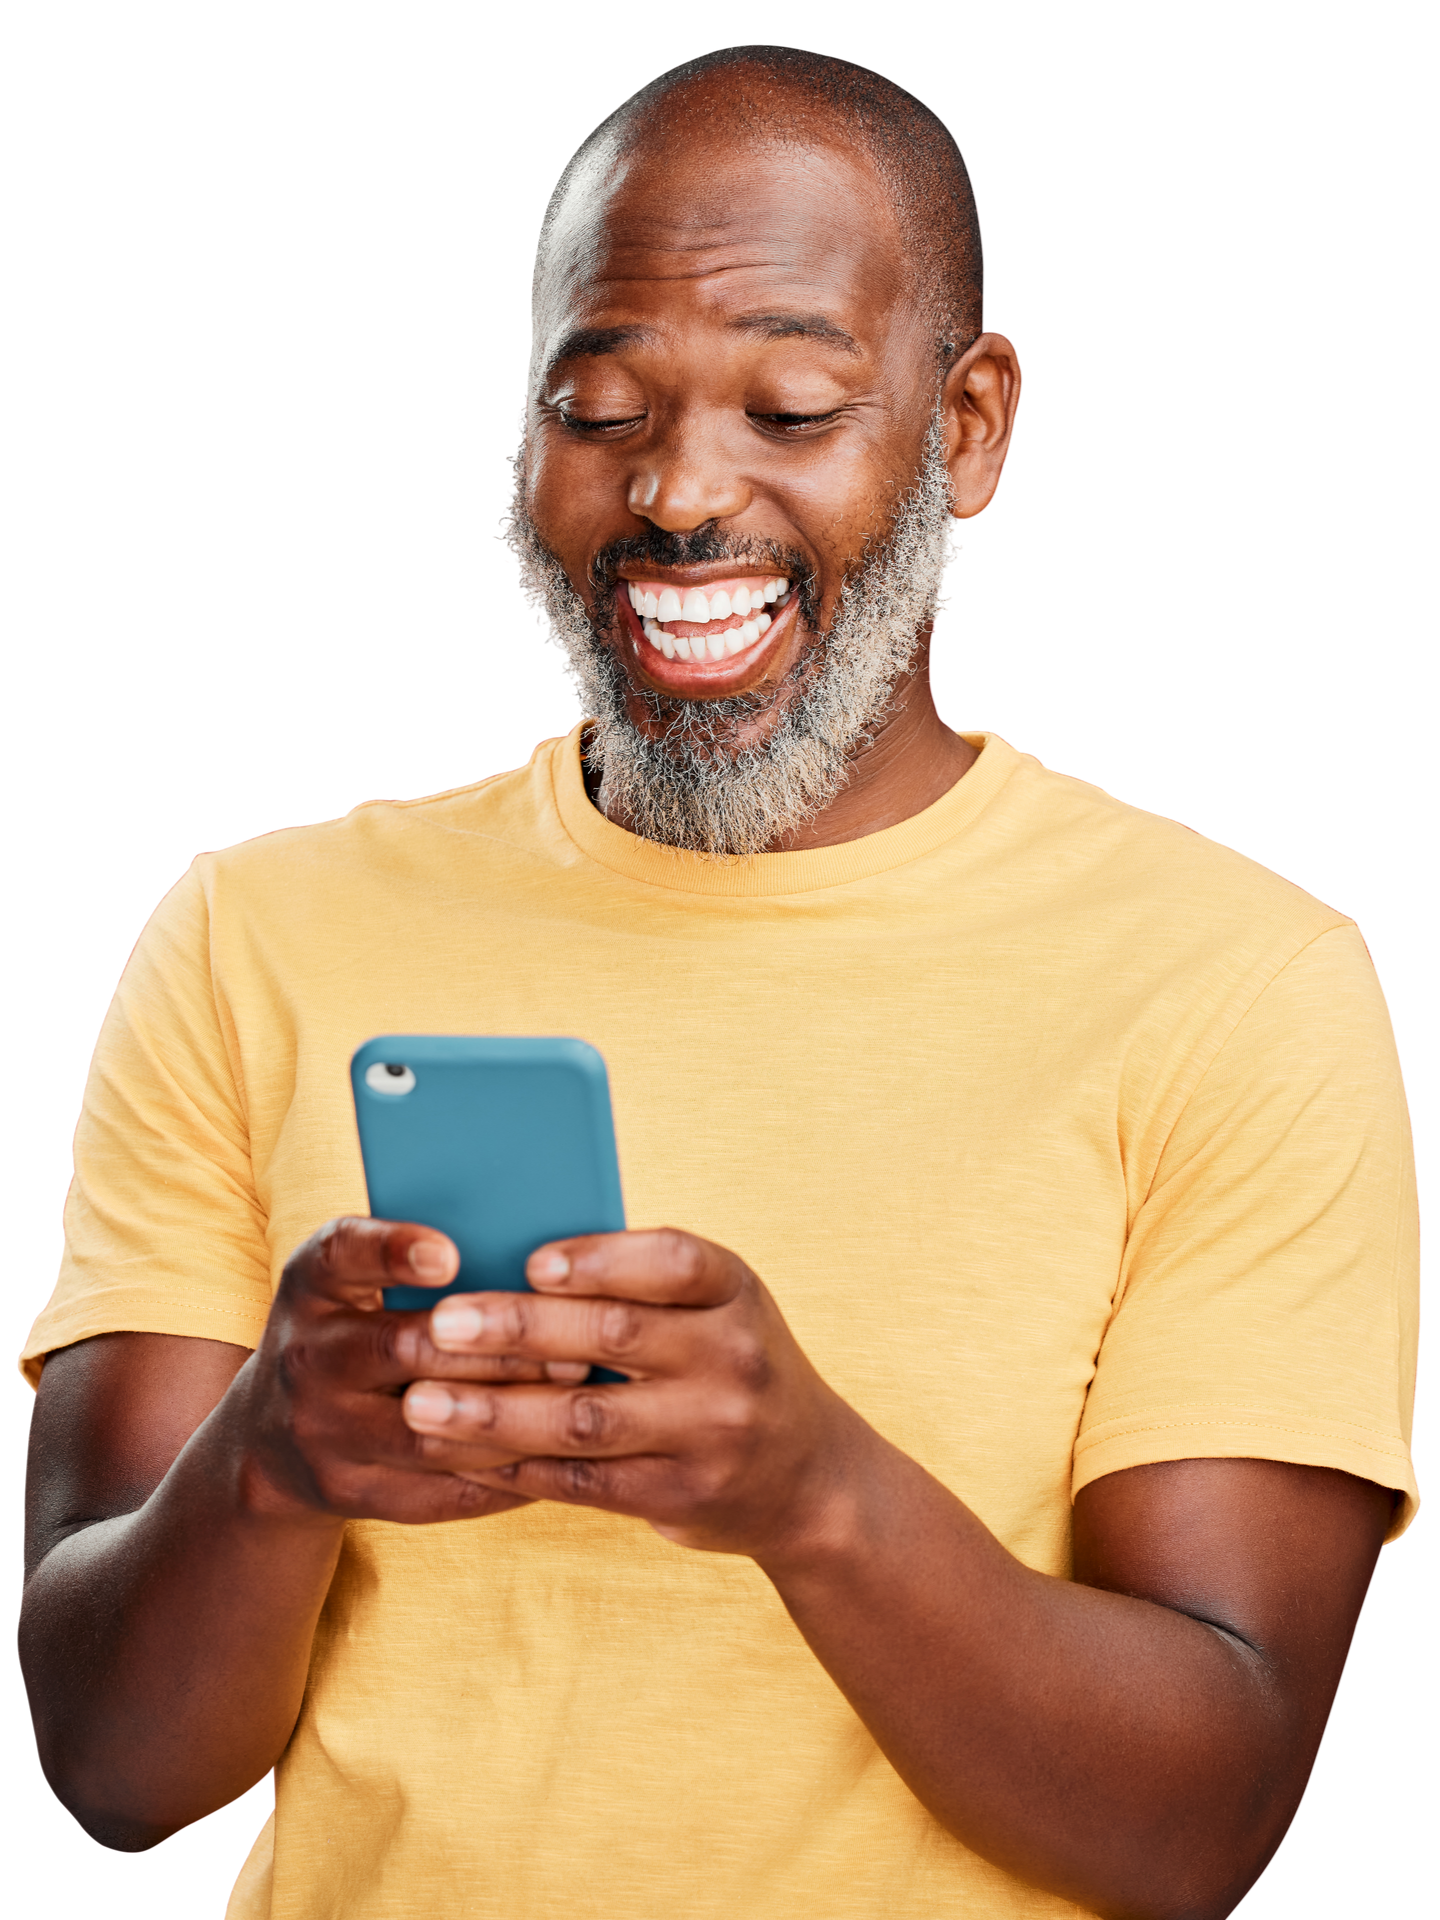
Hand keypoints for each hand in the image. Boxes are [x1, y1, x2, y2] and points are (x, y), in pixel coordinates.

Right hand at [240, 1217, 587, 1524]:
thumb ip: (414, 1259)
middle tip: (572, 1346)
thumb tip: (531, 1240)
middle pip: (402, 1349)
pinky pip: (435, 1492)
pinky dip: (500, 1476)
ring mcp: (321, 1431)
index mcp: (312, 1285)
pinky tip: (553, 1456)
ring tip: (575, 1398)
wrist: (270, 1439)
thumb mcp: (352, 1283)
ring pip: (427, 1432)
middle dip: (495, 1349)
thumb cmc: (348, 1333)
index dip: (393, 1250)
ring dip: (508, 1417)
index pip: (342, 1254)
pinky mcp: (348, 1491)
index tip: (450, 1254)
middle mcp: (307, 1356)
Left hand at [400, 1228, 868, 1558]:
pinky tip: (461, 1454)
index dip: (601, 1259)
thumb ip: (638, 1285)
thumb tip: (506, 1258)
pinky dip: (516, 1466)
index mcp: (736, 1290)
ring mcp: (713, 1433)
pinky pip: (584, 1481)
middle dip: (518, 1330)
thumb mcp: (714, 1308)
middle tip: (440, 1325)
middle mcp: (734, 1358)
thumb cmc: (726, 1364)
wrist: (807, 1476)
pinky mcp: (683, 1495)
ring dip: (495, 1411)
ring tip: (423, 1403)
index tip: (531, 1261)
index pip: (674, 1262)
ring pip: (586, 1419)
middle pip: (615, 1337)